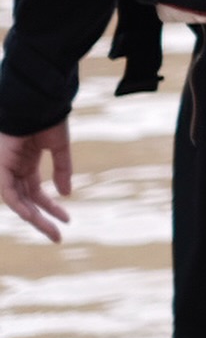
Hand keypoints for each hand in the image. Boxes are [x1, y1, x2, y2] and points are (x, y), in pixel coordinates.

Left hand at [0, 122, 72, 241]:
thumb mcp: (59, 148)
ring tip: (52, 232)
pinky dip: (20, 204)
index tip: (67, 220)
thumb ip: (63, 170)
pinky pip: (9, 192)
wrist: (38, 101)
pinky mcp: (1, 167)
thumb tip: (66, 194)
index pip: (37, 193)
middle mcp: (15, 169)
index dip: (51, 208)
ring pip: (19, 201)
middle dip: (43, 219)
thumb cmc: (48, 118)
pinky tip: (34, 215)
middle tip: (58, 236)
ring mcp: (7, 168)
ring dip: (35, 218)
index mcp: (27, 164)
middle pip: (28, 202)